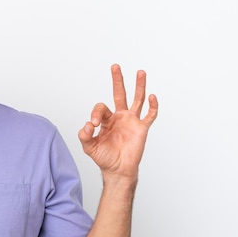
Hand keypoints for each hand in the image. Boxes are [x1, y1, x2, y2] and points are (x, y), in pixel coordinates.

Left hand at [78, 64, 158, 180]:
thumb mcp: (89, 147)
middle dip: (117, 80)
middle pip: (119, 94)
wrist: (118, 170)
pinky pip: (150, 115)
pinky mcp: (142, 128)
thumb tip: (87, 125)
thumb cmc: (104, 158)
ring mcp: (132, 121)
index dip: (95, 113)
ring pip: (137, 99)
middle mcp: (119, 117)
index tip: (93, 126)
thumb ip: (84, 136)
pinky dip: (153, 106)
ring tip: (140, 72)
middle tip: (115, 66)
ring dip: (139, 86)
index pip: (101, 107)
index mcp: (106, 120)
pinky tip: (153, 97)